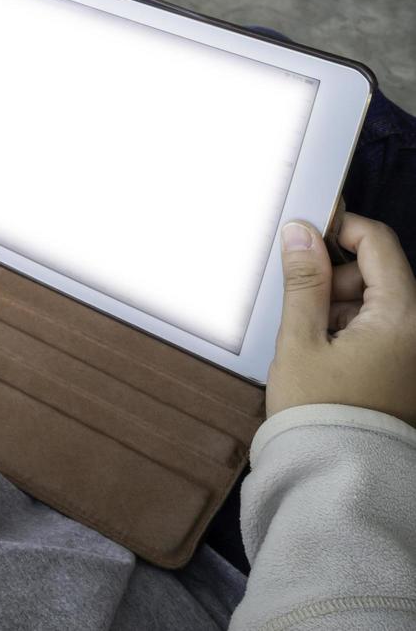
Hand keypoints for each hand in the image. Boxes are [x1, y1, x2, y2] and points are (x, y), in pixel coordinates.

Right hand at [266, 212, 415, 425]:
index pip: (378, 244)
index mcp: (402, 316)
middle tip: (303, 311)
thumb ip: (304, 281)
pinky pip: (384, 329)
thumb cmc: (319, 410)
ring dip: (342, 308)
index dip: (341, 229)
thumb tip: (301, 232)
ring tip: (315, 345)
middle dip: (336, 279)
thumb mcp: (300, 339)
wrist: (339, 474)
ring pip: (378, 301)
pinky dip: (354, 331)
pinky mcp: (410, 368)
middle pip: (379, 273)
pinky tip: (330, 358)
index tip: (306, 237)